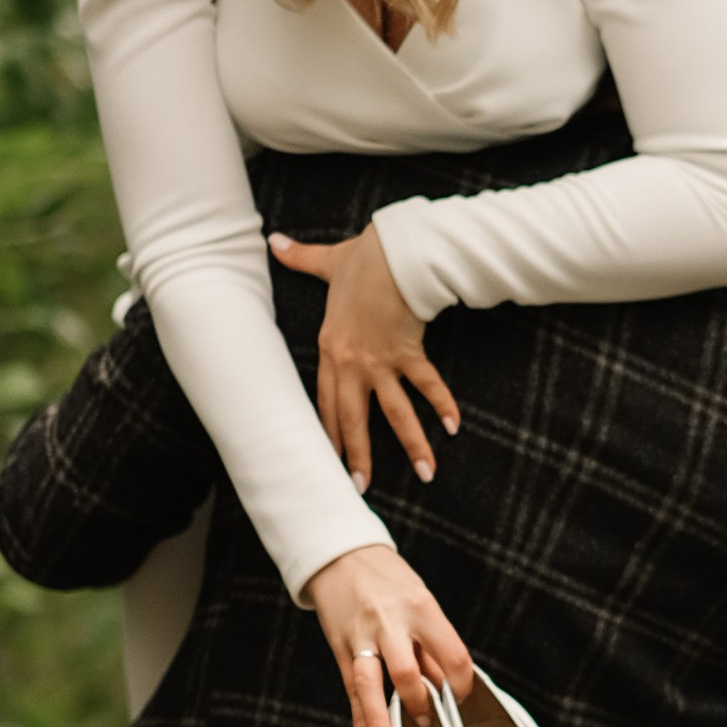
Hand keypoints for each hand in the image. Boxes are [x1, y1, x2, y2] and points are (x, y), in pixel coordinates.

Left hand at [269, 220, 461, 489]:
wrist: (395, 253)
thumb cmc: (363, 259)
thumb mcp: (327, 262)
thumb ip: (300, 258)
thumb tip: (273, 240)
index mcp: (330, 348)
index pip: (325, 402)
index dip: (327, 432)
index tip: (328, 459)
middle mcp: (353, 363)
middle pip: (352, 419)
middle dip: (357, 456)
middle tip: (360, 487)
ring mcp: (381, 362)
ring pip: (394, 413)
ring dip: (411, 444)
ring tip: (425, 473)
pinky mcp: (409, 353)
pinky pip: (426, 385)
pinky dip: (442, 405)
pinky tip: (453, 427)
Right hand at [300, 542, 471, 726]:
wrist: (341, 555)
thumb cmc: (387, 579)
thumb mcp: (419, 600)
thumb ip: (430, 643)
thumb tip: (444, 684)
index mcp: (422, 608)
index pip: (452, 655)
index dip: (460, 685)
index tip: (458, 700)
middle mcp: (391, 622)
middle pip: (408, 673)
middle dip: (419, 705)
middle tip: (427, 723)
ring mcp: (362, 635)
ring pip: (370, 684)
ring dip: (380, 720)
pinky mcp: (340, 645)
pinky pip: (350, 687)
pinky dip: (358, 716)